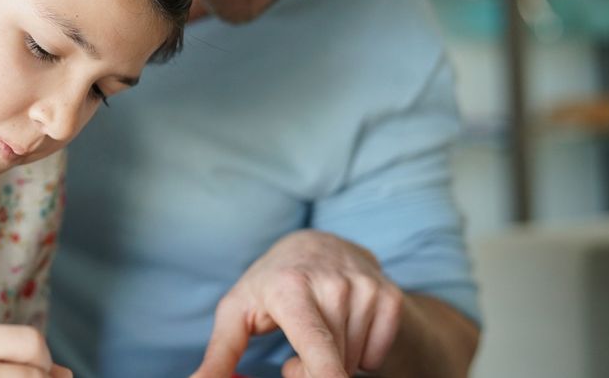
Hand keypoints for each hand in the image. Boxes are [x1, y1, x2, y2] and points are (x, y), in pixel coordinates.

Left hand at [191, 230, 403, 377]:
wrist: (317, 244)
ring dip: (335, 362)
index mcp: (290, 287)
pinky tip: (344, 328)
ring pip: (355, 361)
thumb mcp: (237, 311)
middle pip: (332, 363)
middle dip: (312, 372)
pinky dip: (361, 354)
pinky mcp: (389, 295)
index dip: (322, 374)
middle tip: (295, 352)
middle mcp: (332, 283)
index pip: (315, 342)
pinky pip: (377, 353)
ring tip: (318, 334)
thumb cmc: (269, 284)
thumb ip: (219, 353)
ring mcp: (365, 287)